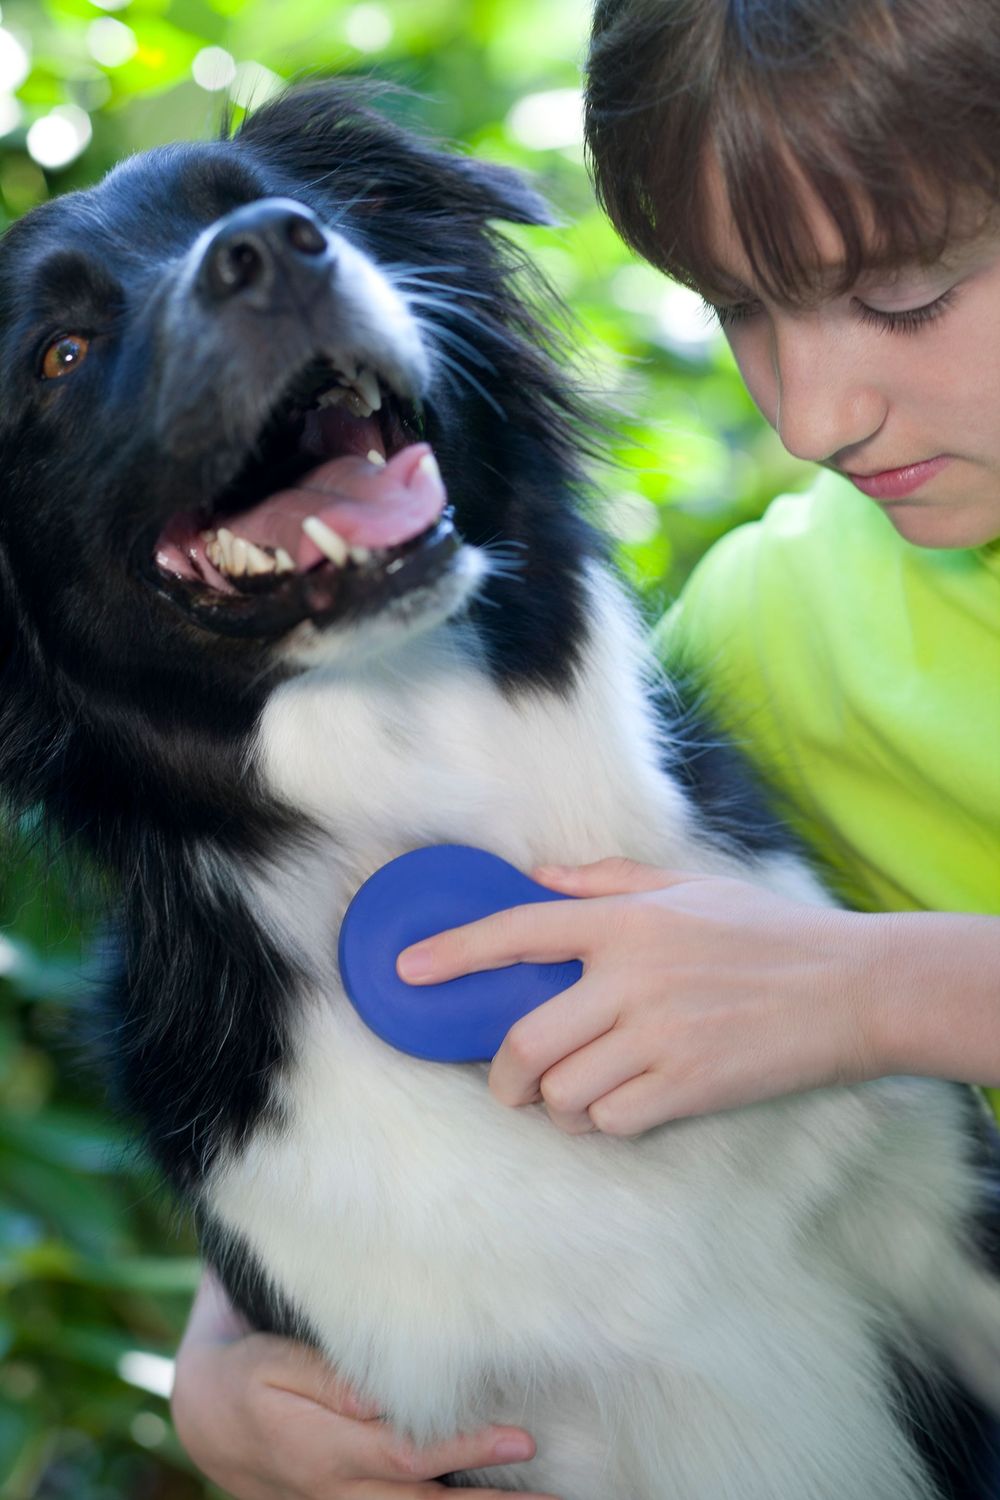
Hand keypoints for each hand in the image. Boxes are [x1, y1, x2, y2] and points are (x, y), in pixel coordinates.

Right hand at [171, 1271, 559, 1498]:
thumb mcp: (276, 1363)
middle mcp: (338, 1492)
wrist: (208, 1420)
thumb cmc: (250, 1374)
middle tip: (556, 1498)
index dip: (466, 1450)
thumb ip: (332, 1378)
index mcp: (324, 1451)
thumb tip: (384, 1394)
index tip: (520, 1438)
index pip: (410, 1456)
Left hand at [397, 857, 877, 1134]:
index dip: (456, 951)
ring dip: (557, 1104)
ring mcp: (660, 1036)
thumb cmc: (767, 933)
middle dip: (504, 1075)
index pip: (520, 930)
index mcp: (627, 923)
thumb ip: (608, 882)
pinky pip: (611, 1121)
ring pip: (563, 1092)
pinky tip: (621, 1106)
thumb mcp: (689, 887)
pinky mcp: (689, 1086)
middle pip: (526, 1041)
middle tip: (510, 1082)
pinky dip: (603, 1122)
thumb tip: (541, 878)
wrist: (849, 988)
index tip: (410, 970)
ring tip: (577, 1095)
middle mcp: (633, 978)